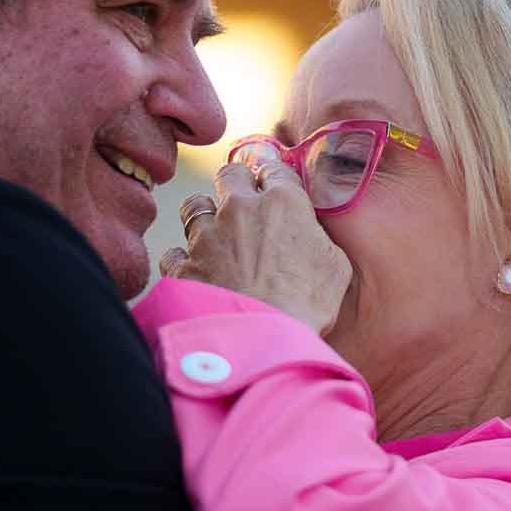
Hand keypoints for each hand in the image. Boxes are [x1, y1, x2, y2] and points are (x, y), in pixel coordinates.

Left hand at [159, 154, 350, 334]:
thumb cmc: (308, 305)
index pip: (275, 169)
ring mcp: (206, 237)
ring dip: (204, 216)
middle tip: (243, 203)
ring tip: (214, 235)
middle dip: (235, 183)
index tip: (275, 189)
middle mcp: (240, 210)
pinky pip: (174, 253)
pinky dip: (183, 261)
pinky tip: (195, 273)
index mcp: (283, 203)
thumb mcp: (335, 267)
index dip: (274, 179)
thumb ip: (319, 239)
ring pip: (194, 206)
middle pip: (229, 175)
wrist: (263, 340)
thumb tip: (311, 235)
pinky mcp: (184, 266)